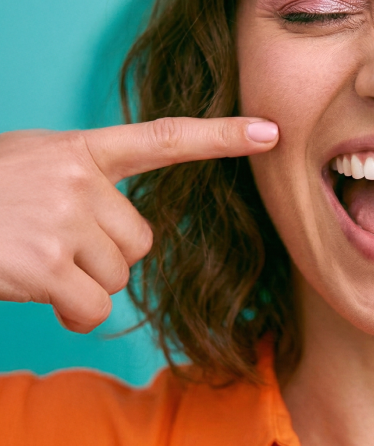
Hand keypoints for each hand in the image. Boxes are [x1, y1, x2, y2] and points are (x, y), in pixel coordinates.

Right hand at [0, 117, 278, 332]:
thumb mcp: (32, 164)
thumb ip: (84, 179)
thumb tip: (124, 229)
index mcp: (81, 150)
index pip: (165, 139)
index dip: (221, 137)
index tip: (270, 132)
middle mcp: (80, 179)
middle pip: (141, 241)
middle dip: (106, 254)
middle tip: (55, 244)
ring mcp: (64, 220)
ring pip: (119, 275)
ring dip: (83, 283)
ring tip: (35, 261)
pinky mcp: (46, 264)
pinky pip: (92, 307)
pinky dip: (70, 313)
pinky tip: (36, 293)